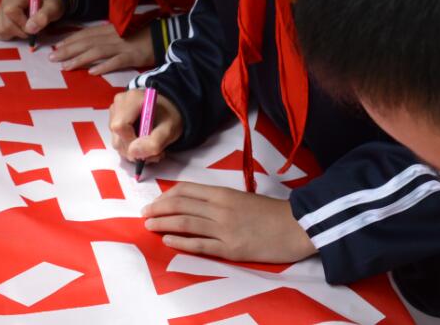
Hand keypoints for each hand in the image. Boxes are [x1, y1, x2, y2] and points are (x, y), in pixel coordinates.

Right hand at [0, 0, 66, 39]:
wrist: (47, 2)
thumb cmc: (50, 3)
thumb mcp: (53, 7)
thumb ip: (44, 16)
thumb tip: (30, 28)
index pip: (10, 11)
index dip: (21, 23)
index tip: (33, 27)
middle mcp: (5, 0)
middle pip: (5, 24)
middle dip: (21, 31)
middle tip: (33, 28)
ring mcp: (0, 9)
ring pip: (1, 30)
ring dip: (16, 34)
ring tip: (26, 27)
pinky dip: (9, 35)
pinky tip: (18, 29)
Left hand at [50, 22, 154, 74]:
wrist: (163, 35)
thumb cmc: (142, 33)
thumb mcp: (121, 31)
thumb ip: (106, 36)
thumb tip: (89, 43)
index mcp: (109, 29)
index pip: (85, 34)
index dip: (70, 40)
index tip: (56, 46)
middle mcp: (112, 35)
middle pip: (86, 42)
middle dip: (68, 50)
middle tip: (52, 57)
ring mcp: (122, 46)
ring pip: (97, 51)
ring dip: (80, 59)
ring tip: (66, 66)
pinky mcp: (132, 56)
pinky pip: (115, 61)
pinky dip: (103, 66)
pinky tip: (92, 72)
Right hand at [110, 88, 181, 164]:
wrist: (167, 112)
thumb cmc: (169, 117)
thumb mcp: (169, 130)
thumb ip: (154, 143)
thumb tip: (132, 152)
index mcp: (132, 99)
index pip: (120, 126)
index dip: (131, 142)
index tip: (148, 148)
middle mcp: (119, 104)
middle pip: (117, 137)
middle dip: (135, 151)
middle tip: (153, 152)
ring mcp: (115, 113)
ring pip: (117, 142)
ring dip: (134, 152)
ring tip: (150, 147)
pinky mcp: (114, 122)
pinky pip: (118, 141)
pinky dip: (130, 148)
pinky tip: (142, 144)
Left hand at [142, 182, 315, 263]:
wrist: (296, 226)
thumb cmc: (271, 212)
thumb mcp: (242, 198)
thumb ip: (220, 200)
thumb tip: (195, 204)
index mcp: (223, 193)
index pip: (186, 190)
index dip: (166, 195)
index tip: (155, 201)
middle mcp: (220, 208)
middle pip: (181, 205)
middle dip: (159, 209)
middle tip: (144, 213)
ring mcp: (224, 229)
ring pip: (186, 223)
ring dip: (163, 223)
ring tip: (149, 225)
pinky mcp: (231, 248)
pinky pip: (200, 244)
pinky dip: (181, 242)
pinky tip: (167, 240)